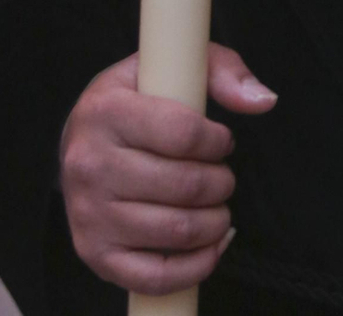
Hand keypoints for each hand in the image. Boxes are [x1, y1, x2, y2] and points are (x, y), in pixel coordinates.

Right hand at [60, 42, 275, 294]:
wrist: (79, 143)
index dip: (218, 141)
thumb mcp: (170, 66)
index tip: (223, 140)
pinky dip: (197, 266)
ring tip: (217, 206)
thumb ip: (222, 71)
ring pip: (176, 231)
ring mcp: (89, 214)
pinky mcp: (95, 254)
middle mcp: (90, 164)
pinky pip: (156, 276)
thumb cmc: (134, 101)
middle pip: (185, 186)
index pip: (183, 134)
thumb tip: (264, 100)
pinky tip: (211, 245)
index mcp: (106, 111)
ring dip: (215, 222)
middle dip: (221, 182)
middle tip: (222, 176)